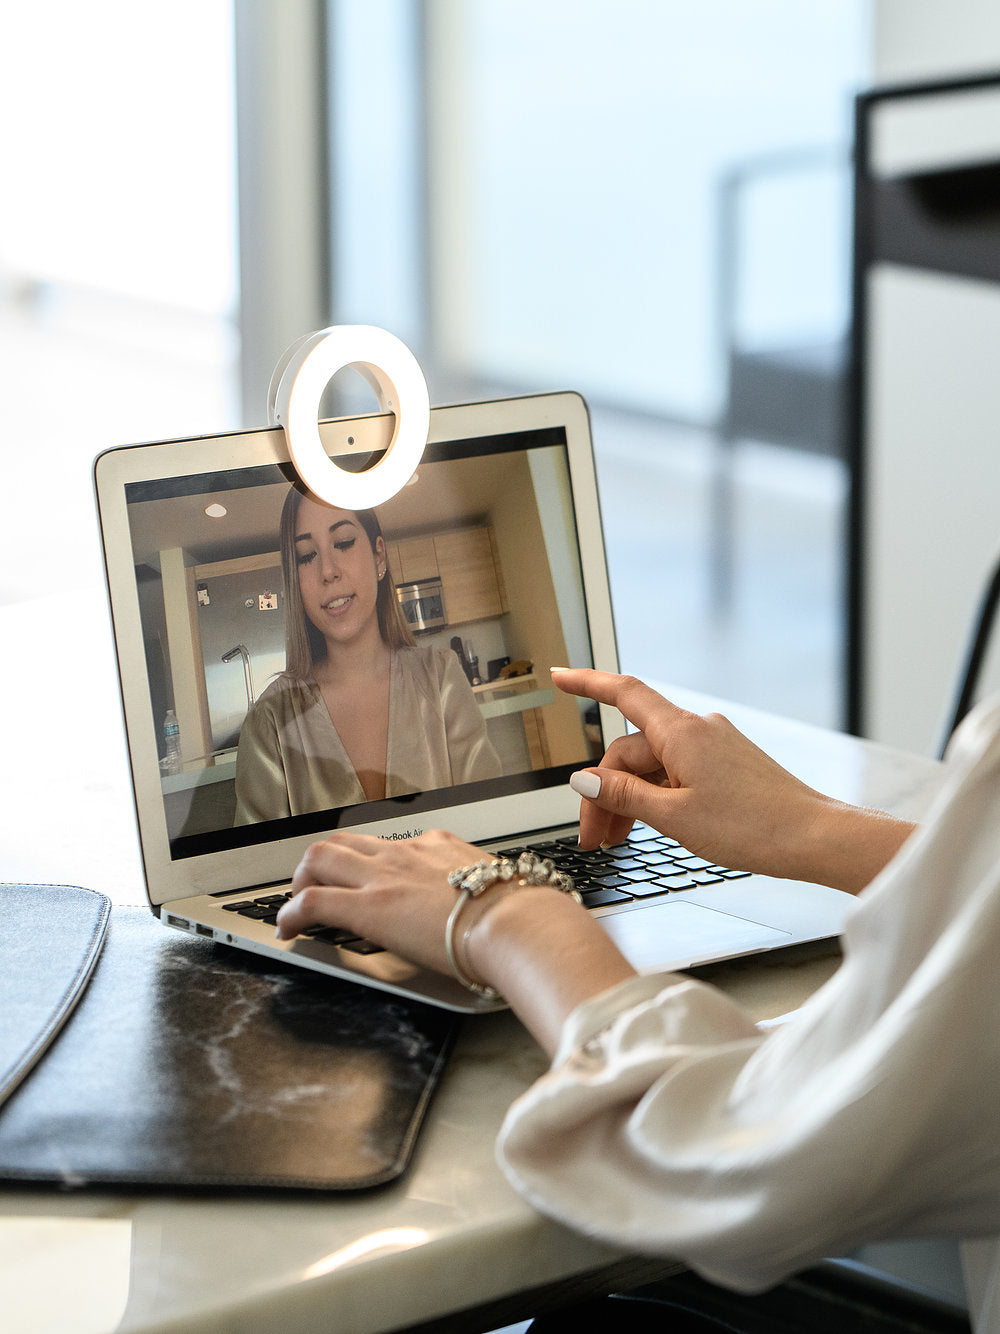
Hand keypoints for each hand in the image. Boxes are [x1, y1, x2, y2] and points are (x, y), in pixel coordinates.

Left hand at [278, 825, 636, 1054]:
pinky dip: (290, 913)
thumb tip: (498, 919)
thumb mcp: (500, 894)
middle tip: (313, 887)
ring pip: (320, 858)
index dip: (371, 865)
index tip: (370, 883)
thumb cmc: (522, 917)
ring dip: (301, 881)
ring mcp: (385, 876)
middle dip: (322, 864)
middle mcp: (407, 852)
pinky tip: (287, 929)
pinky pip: (311, 902)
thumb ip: (486, 899)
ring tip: (295, 905)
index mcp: (440, 847)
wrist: (519, 924)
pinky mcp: (368, 906)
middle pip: (346, 842)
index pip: (391, 846)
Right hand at [553, 669, 914, 892]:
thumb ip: (624, 796)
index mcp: (681, 732)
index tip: (559, 678)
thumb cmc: (752, 828)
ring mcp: (715, 747)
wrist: (814, 838)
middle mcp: (697, 730)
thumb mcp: (673, 818)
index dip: (586, 683)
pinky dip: (657, 797)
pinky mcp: (728, 765)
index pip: (623, 694)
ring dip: (629, 800)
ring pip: (653, 766)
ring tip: (617, 842)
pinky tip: (651, 827)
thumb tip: (584, 779)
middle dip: (605, 791)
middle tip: (593, 838)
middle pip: (631, 750)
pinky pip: (677, 773)